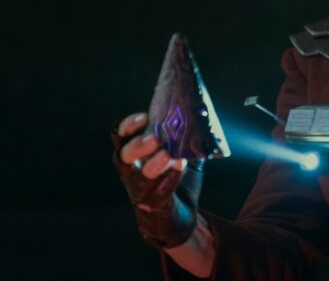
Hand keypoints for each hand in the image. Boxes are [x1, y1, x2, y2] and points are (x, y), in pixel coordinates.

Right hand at [112, 112, 202, 247]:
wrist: (180, 216)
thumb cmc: (178, 179)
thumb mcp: (182, 153)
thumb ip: (186, 137)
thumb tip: (202, 117)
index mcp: (136, 155)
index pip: (121, 137)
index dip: (128, 126)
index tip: (144, 118)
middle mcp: (132, 171)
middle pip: (123, 155)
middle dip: (138, 145)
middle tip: (156, 139)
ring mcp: (140, 190)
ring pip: (139, 177)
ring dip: (154, 165)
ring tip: (168, 154)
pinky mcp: (153, 205)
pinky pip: (159, 192)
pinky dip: (170, 178)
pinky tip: (180, 166)